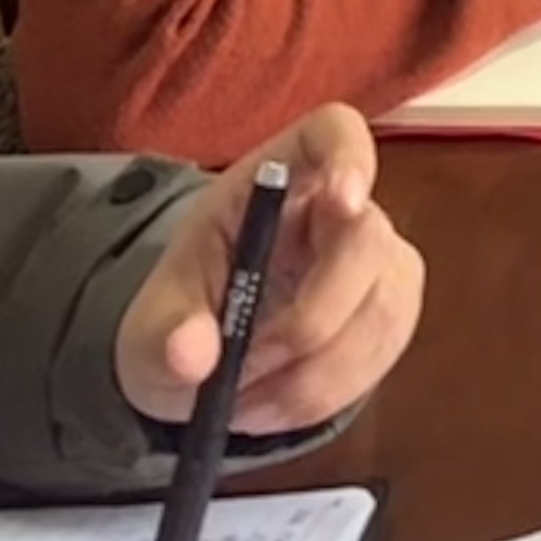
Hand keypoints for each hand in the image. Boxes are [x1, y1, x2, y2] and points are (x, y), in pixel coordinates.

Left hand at [116, 105, 423, 434]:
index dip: (350, 156)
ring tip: (241, 403)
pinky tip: (272, 408)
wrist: (203, 356)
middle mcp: (343, 209)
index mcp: (279, 176)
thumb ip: (164, 333)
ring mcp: (379, 263)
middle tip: (243, 371)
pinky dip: (321, 396)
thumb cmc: (184, 313)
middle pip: (365, 240)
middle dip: (308, 318)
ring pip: (377, 311)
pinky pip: (376, 358)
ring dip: (309, 374)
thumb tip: (190, 354)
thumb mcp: (150, 321)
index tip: (344, 196)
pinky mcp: (389, 317)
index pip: (336, 132)